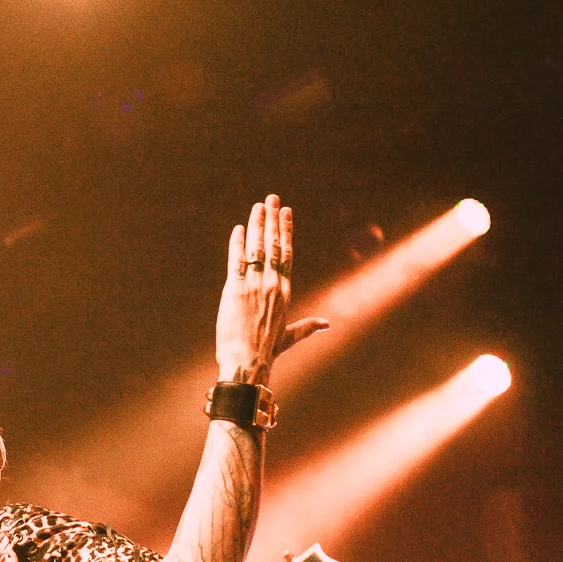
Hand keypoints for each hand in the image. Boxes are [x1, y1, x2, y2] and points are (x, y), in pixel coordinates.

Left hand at [216, 194, 327, 383]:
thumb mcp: (289, 337)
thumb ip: (307, 327)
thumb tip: (327, 325)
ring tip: (257, 206)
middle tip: (271, 198)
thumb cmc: (266, 352)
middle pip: (273, 245)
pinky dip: (237, 243)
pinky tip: (239, 228)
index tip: (285, 212)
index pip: (286, 254)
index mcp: (285, 292)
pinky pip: (237, 261)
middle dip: (272, 219)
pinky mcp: (235, 290)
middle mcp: (272, 284)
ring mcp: (254, 285)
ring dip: (257, 224)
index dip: (285, 231)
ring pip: (256, 248)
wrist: (247, 363)